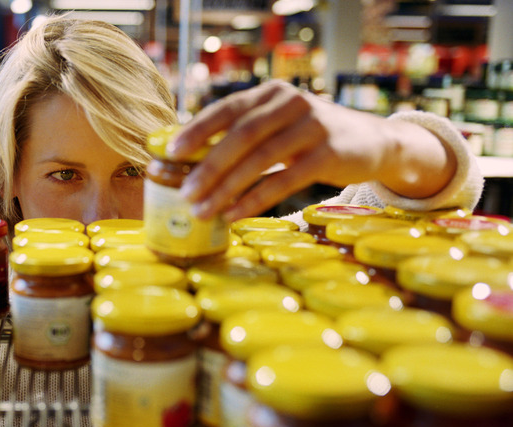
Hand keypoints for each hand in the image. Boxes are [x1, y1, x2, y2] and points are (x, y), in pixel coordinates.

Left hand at [167, 80, 453, 220]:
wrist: (373, 142)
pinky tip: (234, 215)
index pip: (227, 108)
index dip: (197, 129)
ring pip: (259, 159)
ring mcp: (312, 126)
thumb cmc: (310, 138)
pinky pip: (284, 180)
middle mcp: (291, 103)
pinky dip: (255, 199)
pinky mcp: (328, 154)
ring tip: (202, 210)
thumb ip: (244, 135)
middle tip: (184, 191)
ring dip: (226, 187)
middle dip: (208, 166)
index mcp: (271, 93)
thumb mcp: (279, 126)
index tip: (170, 151)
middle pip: (241, 135)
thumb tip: (190, 159)